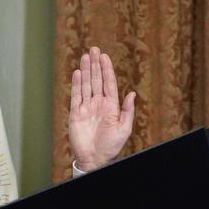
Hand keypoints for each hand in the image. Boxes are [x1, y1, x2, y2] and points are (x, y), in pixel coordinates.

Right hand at [69, 47, 134, 170]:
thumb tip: (132, 94)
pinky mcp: (76, 113)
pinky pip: (76, 96)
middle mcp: (98, 103)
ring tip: (86, 56)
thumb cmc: (111, 146)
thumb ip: (128, 111)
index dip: (107, 69)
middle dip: (96, 65)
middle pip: (96, 80)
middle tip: (94, 49)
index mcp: (111, 106)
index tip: (104, 56)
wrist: (94, 158)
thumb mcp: (124, 129)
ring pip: (86, 84)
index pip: (108, 83)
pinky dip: (77, 84)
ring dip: (86, 70)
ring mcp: (86, 107)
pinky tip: (78, 73)